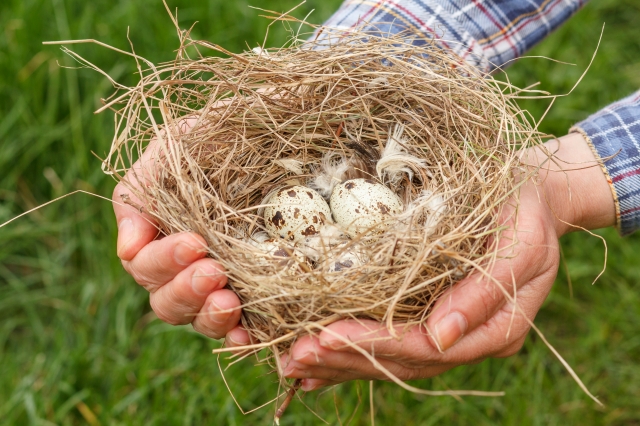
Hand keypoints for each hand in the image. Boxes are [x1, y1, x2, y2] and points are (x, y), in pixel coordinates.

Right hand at [112, 121, 248, 342]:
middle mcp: (191, 263)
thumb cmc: (224, 131)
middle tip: (212, 270)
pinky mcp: (262, 289)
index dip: (162, 262)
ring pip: (200, 318)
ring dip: (210, 316)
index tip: (193, 242)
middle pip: (167, 301)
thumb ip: (142, 189)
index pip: (145, 266)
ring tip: (229, 300)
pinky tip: (246, 333)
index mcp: (164, 233)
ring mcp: (226, 280)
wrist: (283, 125)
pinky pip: (244, 325)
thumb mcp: (177, 146)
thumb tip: (128, 249)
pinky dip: (240, 335)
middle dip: (185, 290)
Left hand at [280, 133, 616, 390]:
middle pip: (399, 361)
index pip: (424, 348)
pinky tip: (318, 360)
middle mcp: (466, 338)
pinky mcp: (431, 314)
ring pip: (389, 358)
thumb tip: (442, 337)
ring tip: (292, 362)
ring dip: (340, 361)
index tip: (325, 336)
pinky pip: (389, 340)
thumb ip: (485, 293)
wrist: (534, 197)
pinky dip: (352, 350)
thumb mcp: (522, 244)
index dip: (373, 344)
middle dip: (344, 358)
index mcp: (494, 329)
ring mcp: (448, 330)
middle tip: (294, 357)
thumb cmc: (526, 212)